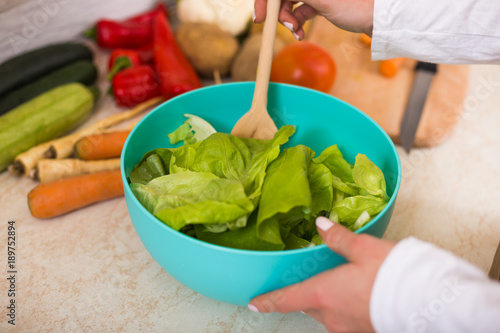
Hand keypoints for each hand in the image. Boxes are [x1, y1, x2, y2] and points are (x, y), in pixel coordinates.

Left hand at [248, 216, 395, 332]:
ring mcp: (348, 329)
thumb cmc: (394, 275)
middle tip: (305, 284)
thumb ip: (338, 238)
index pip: (287, 299)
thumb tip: (320, 224)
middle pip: (308, 306)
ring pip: (327, 314)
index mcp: (324, 294)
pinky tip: (358, 297)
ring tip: (338, 286)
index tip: (254, 303)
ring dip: (326, 302)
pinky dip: (344, 309)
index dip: (268, 301)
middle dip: (304, 296)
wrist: (428, 303)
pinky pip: (345, 321)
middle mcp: (332, 317)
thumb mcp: (363, 249)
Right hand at [254, 0, 373, 39]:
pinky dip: (297, 22)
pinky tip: (300, 33)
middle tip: (285, 28)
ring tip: (297, 33)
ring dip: (288, 20)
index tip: (259, 18)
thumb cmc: (357, 4)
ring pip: (289, 2)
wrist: (379, 18)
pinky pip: (300, 9)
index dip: (265, 1)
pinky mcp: (320, 1)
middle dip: (278, 12)